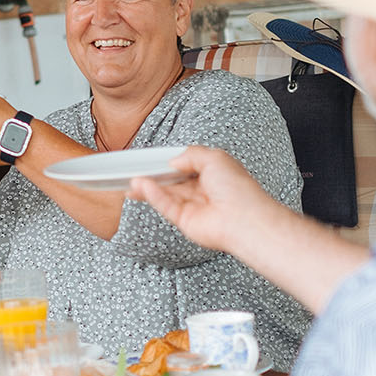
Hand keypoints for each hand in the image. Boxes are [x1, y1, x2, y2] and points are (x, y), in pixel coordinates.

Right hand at [126, 145, 280, 254]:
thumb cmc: (237, 188)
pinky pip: (166, 206)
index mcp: (213, 174)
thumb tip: (172, 161)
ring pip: (166, 195)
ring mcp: (194, 207)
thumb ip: (190, 154)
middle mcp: (203, 191)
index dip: (169, 162)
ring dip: (149, 186)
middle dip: (154, 175)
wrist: (244, 219)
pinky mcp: (185, 221)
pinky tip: (142, 187)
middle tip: (135, 169)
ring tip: (131, 179)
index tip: (151, 158)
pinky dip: (154, 196)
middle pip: (173, 182)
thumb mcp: (214, 157)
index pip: (186, 166)